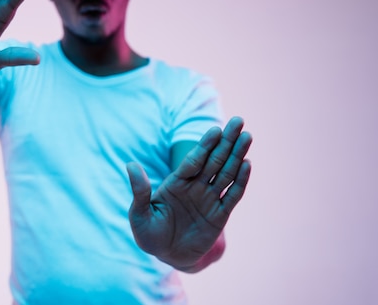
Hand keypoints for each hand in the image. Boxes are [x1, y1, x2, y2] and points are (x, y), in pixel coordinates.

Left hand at [126, 117, 251, 269]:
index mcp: (176, 182)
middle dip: (226, 141)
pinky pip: (232, 195)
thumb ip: (139, 190)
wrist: (166, 256)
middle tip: (238, 121)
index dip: (204, 145)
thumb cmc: (149, 233)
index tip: (215, 130)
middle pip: (214, 159)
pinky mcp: (220, 214)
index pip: (193, 160)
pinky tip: (247, 164)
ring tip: (247, 136)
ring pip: (226, 172)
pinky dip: (240, 180)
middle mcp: (195, 186)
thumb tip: (130, 165)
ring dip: (237, 155)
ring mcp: (208, 198)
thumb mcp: (140, 214)